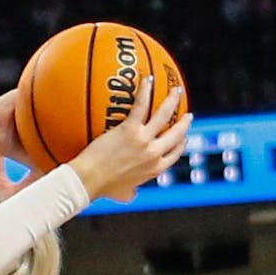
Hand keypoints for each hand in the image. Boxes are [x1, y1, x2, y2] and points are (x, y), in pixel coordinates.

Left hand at [68, 77, 191, 202]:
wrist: (88, 180)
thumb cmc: (101, 189)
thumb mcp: (122, 194)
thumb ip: (130, 192)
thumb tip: (130, 196)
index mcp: (154, 169)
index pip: (174, 154)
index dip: (181, 144)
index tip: (183, 137)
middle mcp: (154, 154)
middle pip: (176, 134)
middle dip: (184, 123)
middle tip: (187, 114)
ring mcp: (143, 141)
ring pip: (164, 115)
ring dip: (173, 100)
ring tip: (176, 89)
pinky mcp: (130, 130)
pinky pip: (141, 105)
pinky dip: (146, 90)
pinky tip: (147, 78)